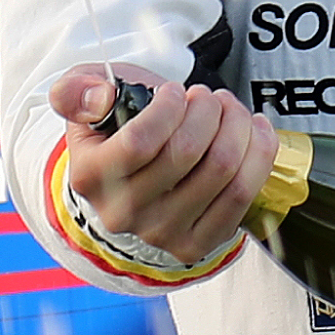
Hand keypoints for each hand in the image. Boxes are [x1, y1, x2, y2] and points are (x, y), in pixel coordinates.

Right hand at [48, 63, 277, 262]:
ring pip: (221, 168)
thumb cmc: (119, 124)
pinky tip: (254, 131)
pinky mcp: (198, 243)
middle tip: (207, 97)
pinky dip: (258, 153)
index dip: (170, 106)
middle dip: (208, 108)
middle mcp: (122, 213)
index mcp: (90, 176)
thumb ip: (76, 90)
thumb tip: (98, 98)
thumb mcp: (87, 98)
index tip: (175, 91)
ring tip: (229, 109)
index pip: (140, 142)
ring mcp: (162, 234)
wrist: (138, 170)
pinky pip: (242, 194)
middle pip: (187, 151)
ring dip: (237, 124)